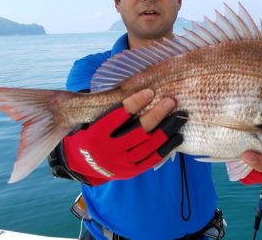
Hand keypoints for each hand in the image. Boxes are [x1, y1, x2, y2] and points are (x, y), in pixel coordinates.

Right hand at [63, 89, 185, 184]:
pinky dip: (167, 147)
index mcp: (97, 133)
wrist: (81, 164)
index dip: (135, 102)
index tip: (150, 91)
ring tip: (181, 117)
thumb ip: (109, 107)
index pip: (119, 115)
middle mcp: (109, 150)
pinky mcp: (130, 172)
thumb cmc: (90, 133)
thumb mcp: (92, 119)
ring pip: (149, 145)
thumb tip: (134, 88)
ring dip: (167, 130)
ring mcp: (121, 163)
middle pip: (138, 131)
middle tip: (171, 101)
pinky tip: (177, 136)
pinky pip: (152, 159)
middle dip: (157, 114)